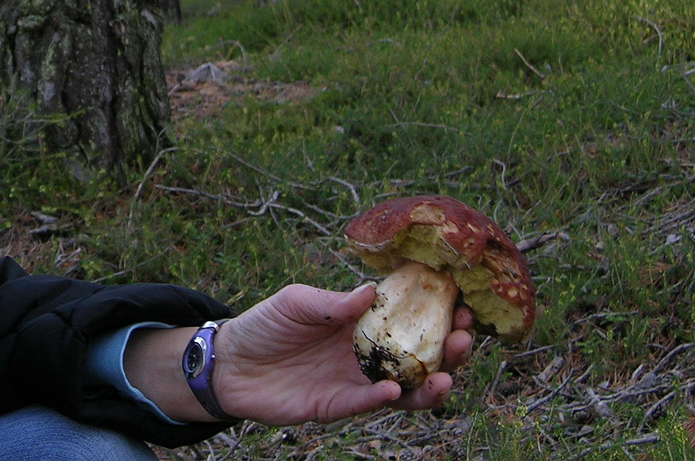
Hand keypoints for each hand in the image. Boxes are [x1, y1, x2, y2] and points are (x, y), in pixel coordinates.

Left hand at [213, 283, 472, 424]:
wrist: (230, 363)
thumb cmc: (266, 323)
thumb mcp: (298, 301)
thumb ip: (334, 302)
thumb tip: (372, 291)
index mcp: (361, 322)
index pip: (408, 317)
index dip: (436, 311)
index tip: (461, 302)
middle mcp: (365, 352)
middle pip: (416, 354)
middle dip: (446, 349)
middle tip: (464, 338)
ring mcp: (353, 380)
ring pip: (402, 386)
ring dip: (428, 384)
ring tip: (446, 377)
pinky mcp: (335, 405)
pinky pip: (364, 405)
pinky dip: (382, 399)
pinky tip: (395, 389)